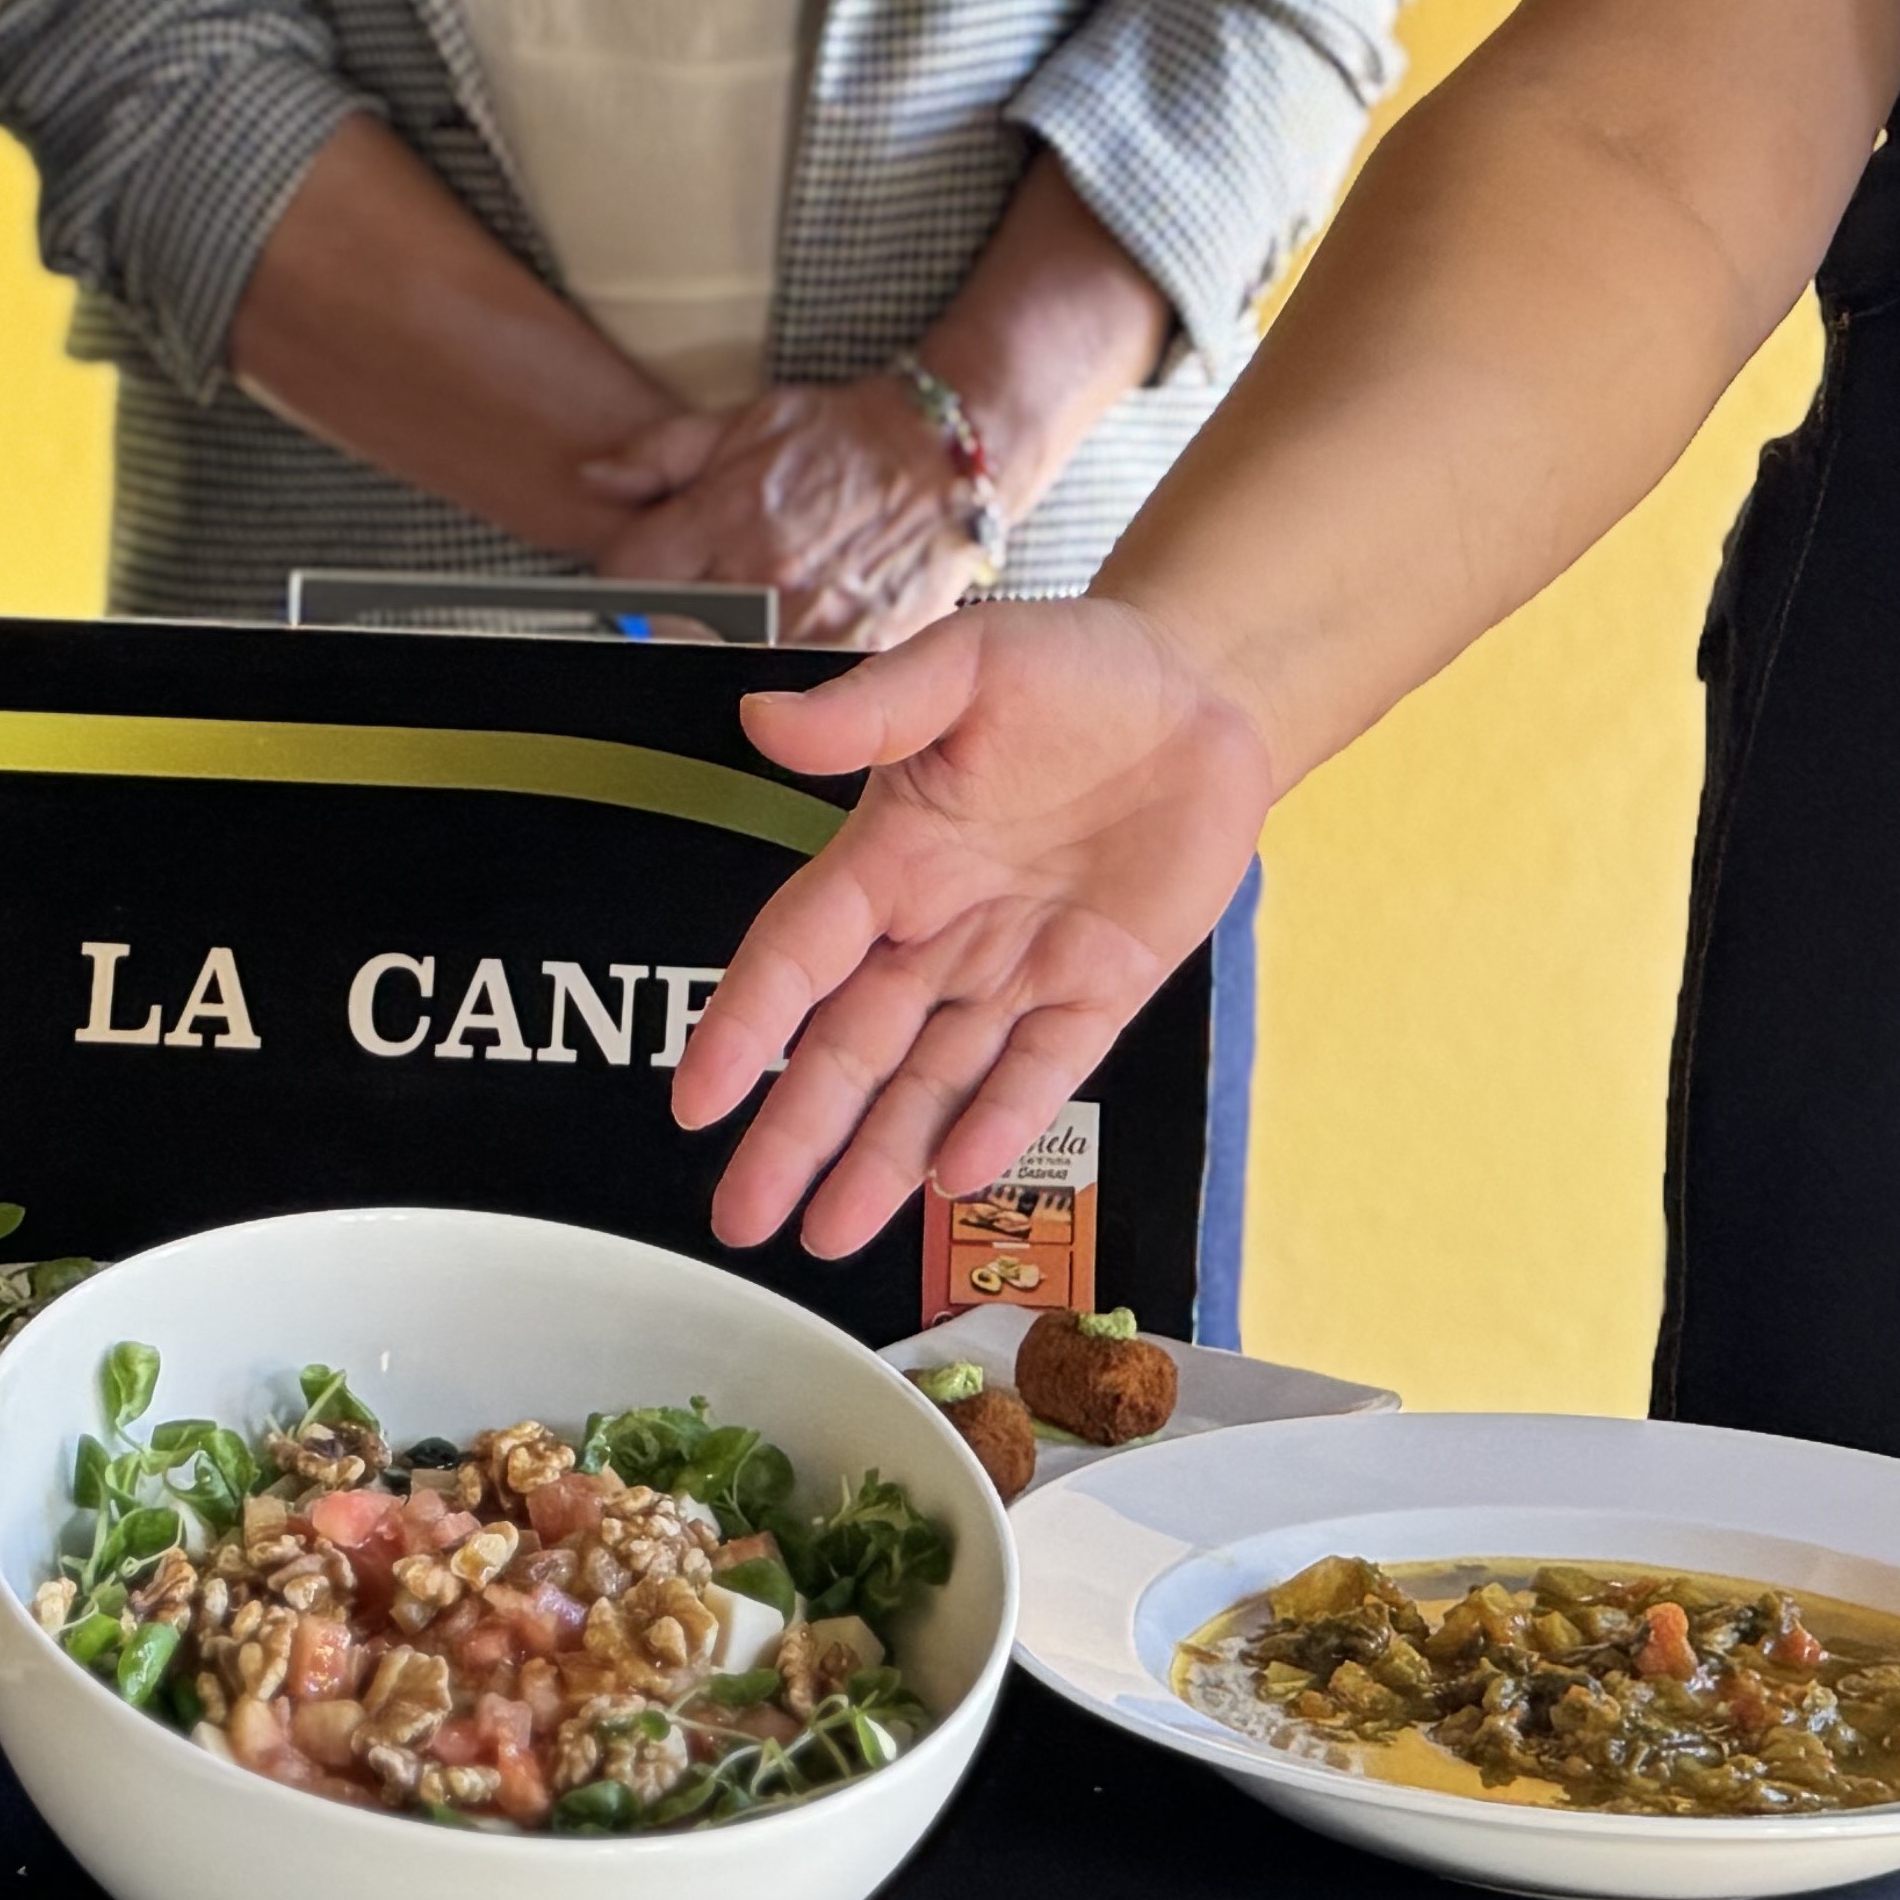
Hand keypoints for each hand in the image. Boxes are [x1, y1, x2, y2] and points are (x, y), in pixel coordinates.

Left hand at [587, 376, 982, 644]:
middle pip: (666, 634)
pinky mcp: (859, 657)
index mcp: (726, 516)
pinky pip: (795, 689)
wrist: (943, 455)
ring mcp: (812, 625)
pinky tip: (787, 640)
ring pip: (724, 668)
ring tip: (743, 618)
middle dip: (665, 618)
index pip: (627, 578)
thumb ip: (658, 453)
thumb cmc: (841, 436)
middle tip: (692, 596)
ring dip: (721, 649)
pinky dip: (782, 680)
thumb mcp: (745, 419)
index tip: (645, 568)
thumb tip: (590, 479)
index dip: (626, 573)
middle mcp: (764, 578)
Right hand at [669, 595, 1271, 1255]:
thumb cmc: (1075, 667)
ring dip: (879, 1158)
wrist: (1202, 693)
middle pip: (850, 1050)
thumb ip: (869, 708)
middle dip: (794, 1134)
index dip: (746, 1026)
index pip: (798, 956)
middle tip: (742, 1216)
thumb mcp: (969, 665)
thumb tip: (762, 719)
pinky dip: (997, 1124)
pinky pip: (1040, 1073)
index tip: (697, 1099)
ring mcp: (1016, 968)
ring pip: (931, 1082)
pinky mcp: (1096, 991)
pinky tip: (952, 1180)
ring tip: (826, 1233)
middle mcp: (940, 928)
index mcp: (892, 855)